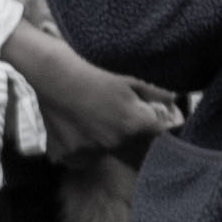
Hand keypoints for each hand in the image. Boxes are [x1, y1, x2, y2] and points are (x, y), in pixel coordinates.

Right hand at [7, 19, 178, 157]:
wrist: (46, 70)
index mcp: (133, 124)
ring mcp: (88, 152)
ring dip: (103, 137)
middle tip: (113, 105)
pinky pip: (80, 156)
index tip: (154, 111)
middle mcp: (114, 144)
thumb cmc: (89, 65)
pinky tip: (75, 126)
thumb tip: (175, 103)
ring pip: (105, 148)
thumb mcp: (127, 75)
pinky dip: (80, 144)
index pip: (161, 131)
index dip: (160, 120)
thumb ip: (155, 93)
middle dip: (129, 127)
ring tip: (91, 113)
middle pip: (132, 141)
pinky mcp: (65, 155)